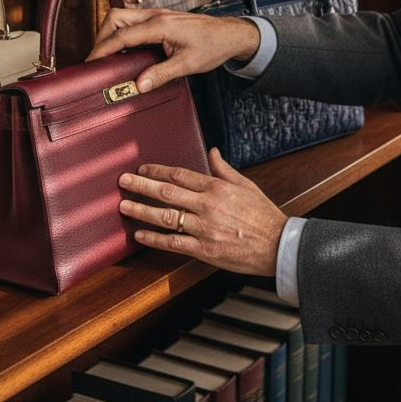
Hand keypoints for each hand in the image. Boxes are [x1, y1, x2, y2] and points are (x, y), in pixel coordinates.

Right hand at [87, 8, 259, 92]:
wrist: (229, 34)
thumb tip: (139, 85)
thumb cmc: (213, 46)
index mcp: (160, 25)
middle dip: (101, 36)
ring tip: (106, 55)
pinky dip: (122, 33)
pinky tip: (124, 50)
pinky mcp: (159, 19)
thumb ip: (161, 74)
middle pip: (116, 18)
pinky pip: (133, 21)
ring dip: (110, 33)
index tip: (91, 62)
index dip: (103, 49)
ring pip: (122, 16)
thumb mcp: (188, 64)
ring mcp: (157, 15)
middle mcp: (156, 16)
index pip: (122, 35)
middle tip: (96, 59)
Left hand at [118, 148, 286, 276]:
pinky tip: (140, 234)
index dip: (158, 171)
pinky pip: (174, 243)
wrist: (278, 245)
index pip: (180, 175)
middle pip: (167, 193)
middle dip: (141, 186)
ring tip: (124, 205)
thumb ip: (224, 169)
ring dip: (142, 210)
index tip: (142, 169)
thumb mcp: (246, 185)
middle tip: (122, 181)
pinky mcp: (204, 249)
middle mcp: (207, 205)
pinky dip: (154, 239)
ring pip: (166, 217)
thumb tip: (212, 151)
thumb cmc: (263, 215)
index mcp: (217, 188)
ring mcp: (204, 228)